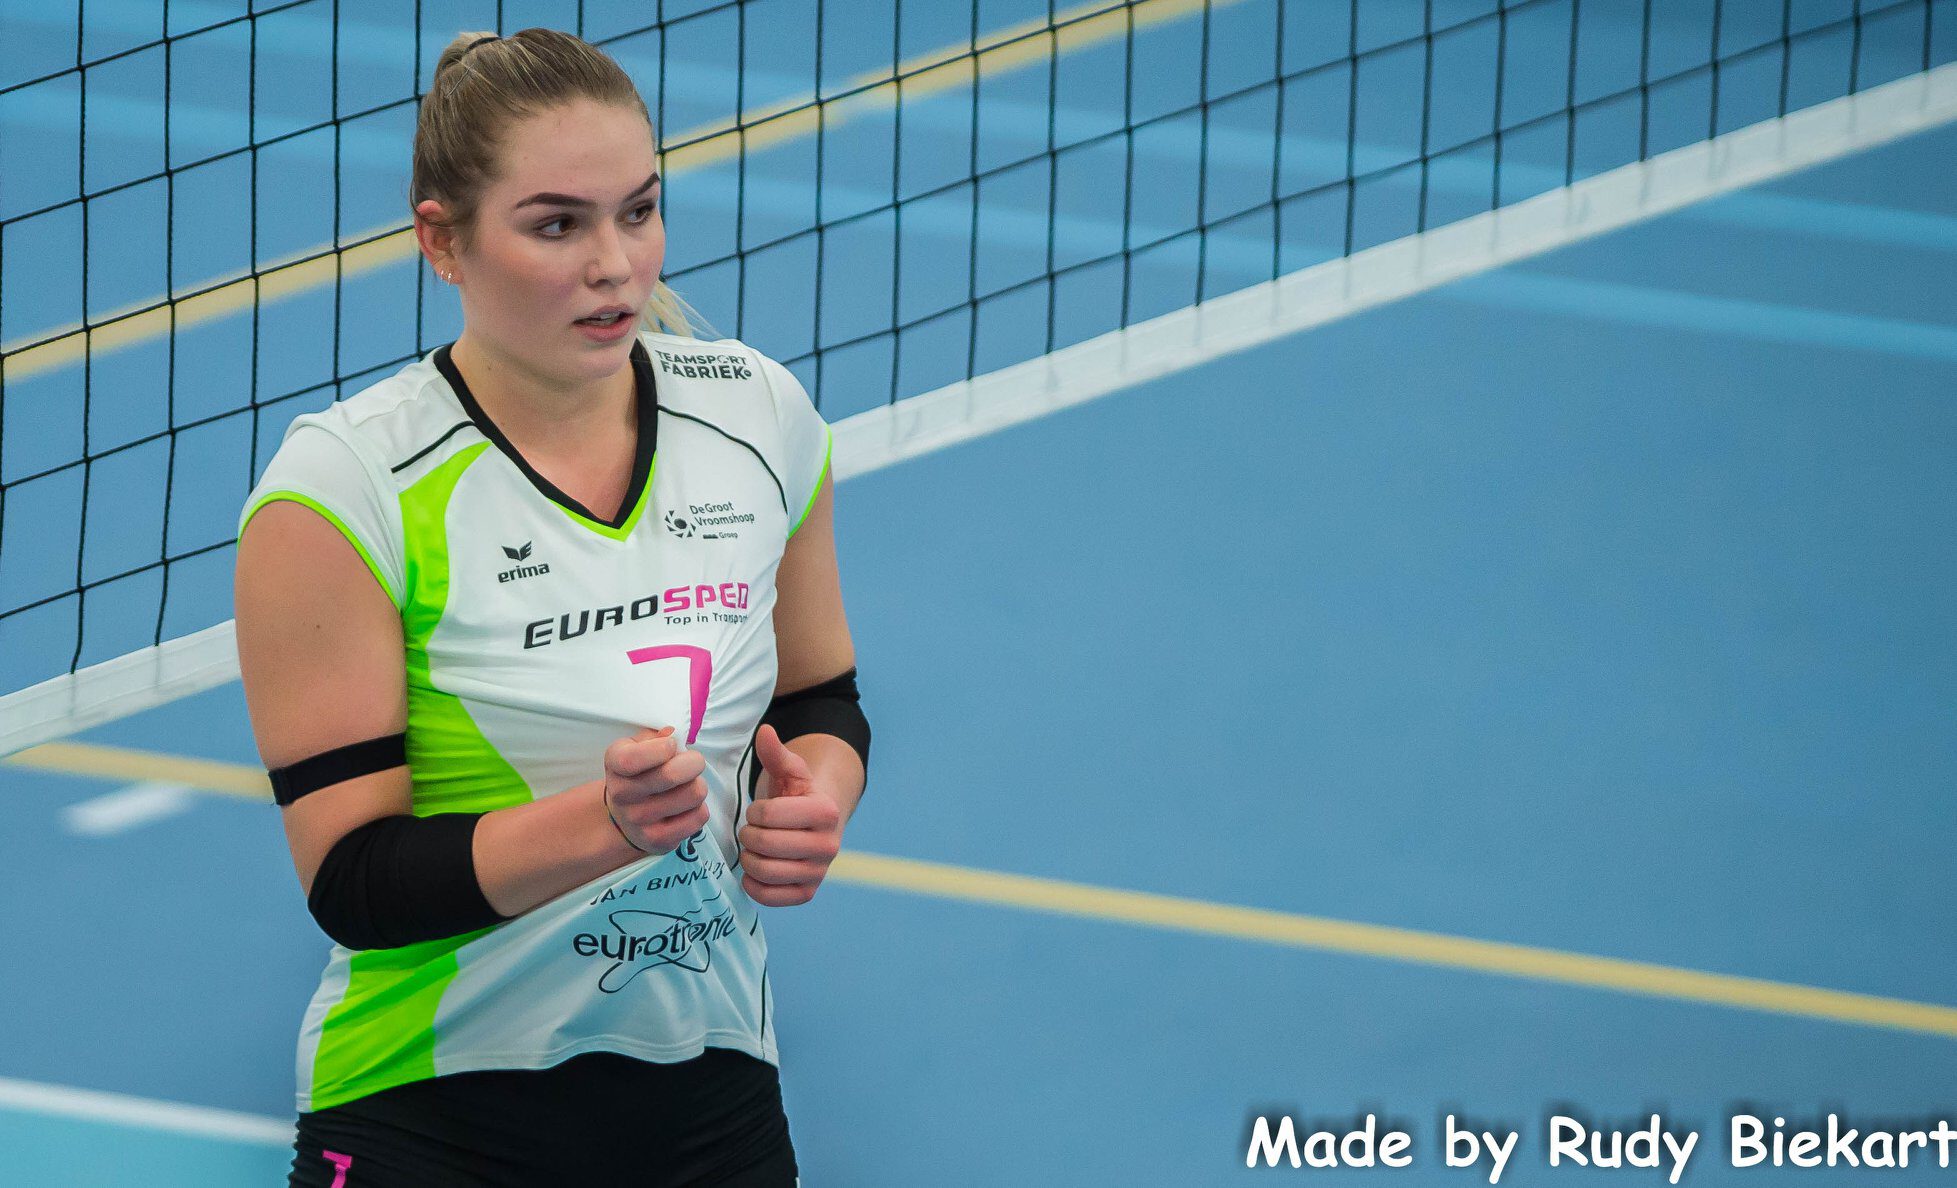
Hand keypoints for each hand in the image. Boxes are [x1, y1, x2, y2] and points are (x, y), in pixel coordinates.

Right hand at [602, 726, 709, 855]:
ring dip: (697, 786)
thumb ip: (655, 736)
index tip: (671, 746)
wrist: (625, 816)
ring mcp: (638, 820)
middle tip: (691, 764)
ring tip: (686, 786)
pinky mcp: (658, 840)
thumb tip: (672, 734)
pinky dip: (699, 808)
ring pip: (694, 794)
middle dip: (693, 762)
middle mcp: (621, 794)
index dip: (662, 748)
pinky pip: (699, 816)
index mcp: (615, 763)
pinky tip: (685, 806)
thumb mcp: (638, 746)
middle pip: (673, 774)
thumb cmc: (640, 771)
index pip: (632, 759)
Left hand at [738, 725, 842, 906]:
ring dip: (748, 858)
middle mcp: (829, 845)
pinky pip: (769, 896)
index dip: (755, 811)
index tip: (759, 811)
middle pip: (764, 843)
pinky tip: (754, 870)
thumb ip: (775, 753)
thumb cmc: (797, 796)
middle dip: (748, 834)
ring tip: (753, 848)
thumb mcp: (788, 771)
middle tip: (752, 830)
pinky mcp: (807, 893)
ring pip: (763, 870)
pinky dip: (753, 884)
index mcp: (826, 811)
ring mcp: (819, 872)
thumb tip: (765, 731)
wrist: (815, 826)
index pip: (770, 815)